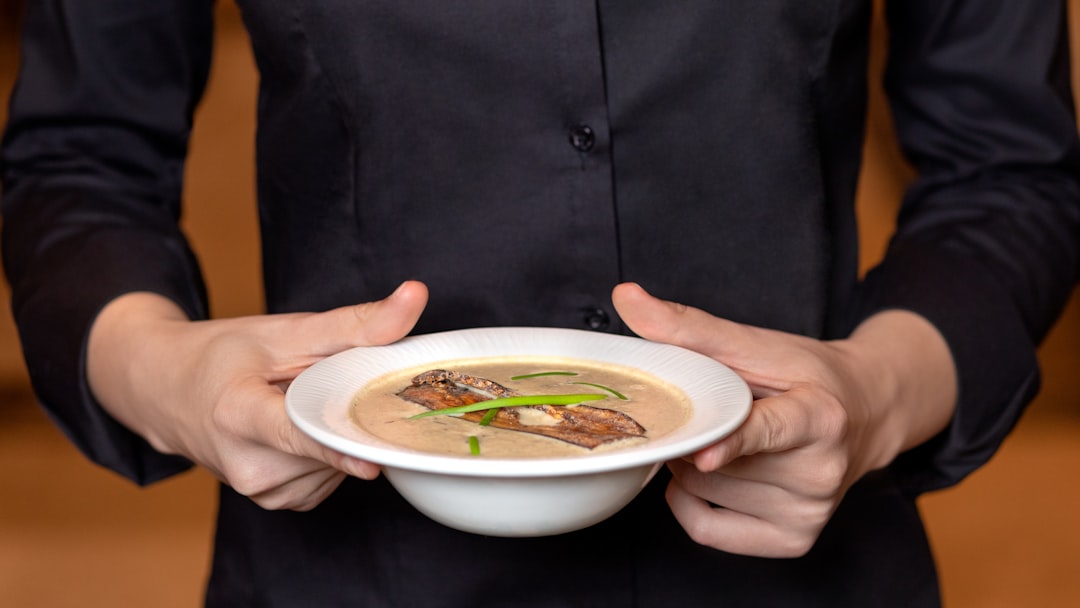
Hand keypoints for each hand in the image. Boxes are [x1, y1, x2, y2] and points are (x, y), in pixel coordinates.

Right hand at [87, 280, 428, 510]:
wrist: (163, 391)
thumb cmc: (220, 355)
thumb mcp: (284, 330)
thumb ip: (355, 322)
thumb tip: (416, 297)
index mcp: (237, 415)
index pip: (296, 436)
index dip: (336, 448)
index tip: (372, 461)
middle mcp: (249, 465)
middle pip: (332, 443)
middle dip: (350, 413)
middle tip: (327, 381)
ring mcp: (264, 490)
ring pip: (339, 461)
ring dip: (339, 430)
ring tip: (303, 402)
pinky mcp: (279, 501)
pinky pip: (331, 474)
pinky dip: (330, 448)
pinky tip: (305, 425)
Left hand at [611, 282, 955, 556]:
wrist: (866, 412)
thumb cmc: (806, 375)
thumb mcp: (757, 344)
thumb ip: (690, 326)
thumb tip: (625, 296)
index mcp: (822, 416)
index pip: (771, 432)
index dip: (735, 442)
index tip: (705, 453)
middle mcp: (823, 471)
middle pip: (716, 462)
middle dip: (695, 432)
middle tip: (717, 410)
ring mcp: (809, 512)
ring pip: (703, 491)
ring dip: (692, 463)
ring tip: (725, 437)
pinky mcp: (794, 541)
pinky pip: (706, 530)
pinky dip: (688, 501)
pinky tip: (708, 472)